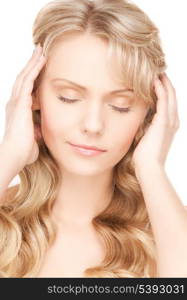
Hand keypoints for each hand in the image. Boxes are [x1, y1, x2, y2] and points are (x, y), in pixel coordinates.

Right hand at [2, 44, 45, 171]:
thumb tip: (40, 131)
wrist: (15, 155)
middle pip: (23, 79)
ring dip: (33, 62)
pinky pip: (28, 81)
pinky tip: (41, 59)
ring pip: (25, 76)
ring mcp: (16, 101)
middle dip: (31, 65)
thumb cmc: (23, 150)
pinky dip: (35, 69)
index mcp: (18, 111)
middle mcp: (15, 103)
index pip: (25, 90)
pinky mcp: (20, 102)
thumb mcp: (33, 137)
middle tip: (39, 52)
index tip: (39, 69)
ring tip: (40, 50)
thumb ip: (36, 131)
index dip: (32, 78)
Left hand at [132, 72, 179, 169]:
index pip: (168, 102)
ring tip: (156, 71)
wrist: (148, 167)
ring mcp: (170, 121)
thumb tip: (136, 119)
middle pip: (172, 95)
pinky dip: (160, 89)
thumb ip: (145, 126)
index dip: (163, 90)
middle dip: (165, 82)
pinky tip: (154, 80)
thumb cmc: (144, 156)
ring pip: (170, 95)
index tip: (154, 80)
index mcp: (169, 125)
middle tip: (157, 70)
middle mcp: (173, 121)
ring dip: (164, 82)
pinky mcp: (164, 121)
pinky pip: (164, 100)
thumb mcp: (146, 137)